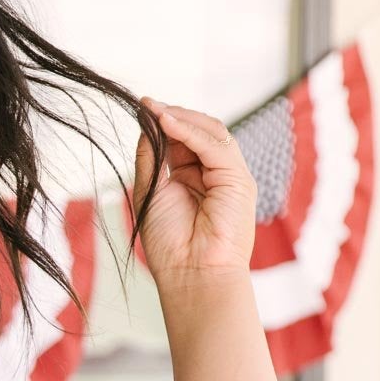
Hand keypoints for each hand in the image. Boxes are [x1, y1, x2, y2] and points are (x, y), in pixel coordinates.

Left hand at [131, 98, 257, 292]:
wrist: (191, 276)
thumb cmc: (170, 246)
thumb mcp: (151, 194)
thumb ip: (151, 160)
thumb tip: (146, 126)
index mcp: (194, 179)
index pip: (183, 141)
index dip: (162, 124)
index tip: (141, 109)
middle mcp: (214, 174)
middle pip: (198, 131)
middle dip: (171, 116)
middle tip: (146, 104)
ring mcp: (229, 175)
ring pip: (209, 132)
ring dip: (180, 118)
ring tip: (153, 110)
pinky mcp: (238, 179)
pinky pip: (214, 145)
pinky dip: (190, 131)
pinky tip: (166, 123)